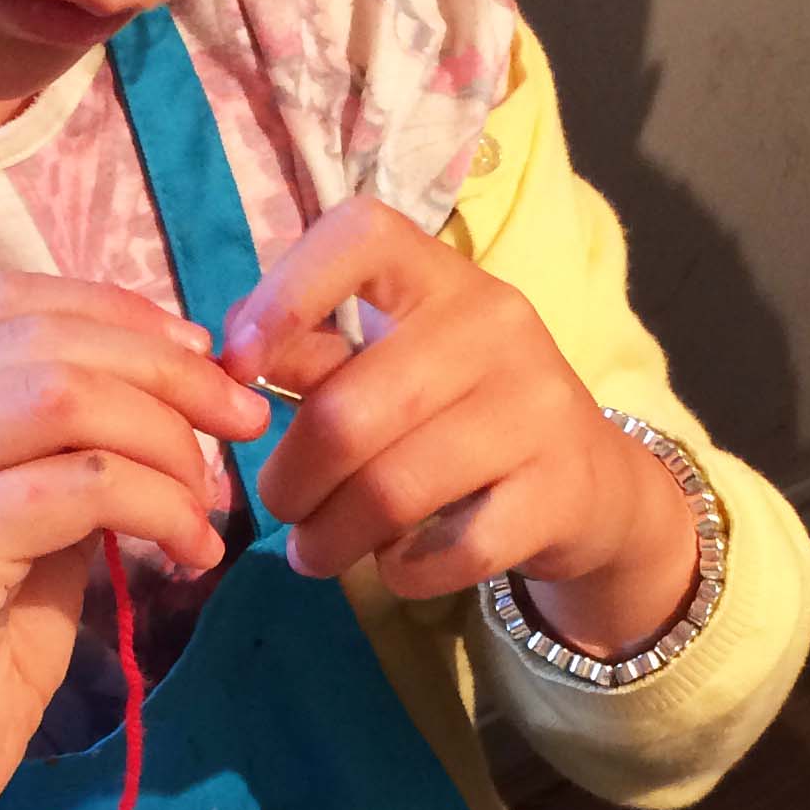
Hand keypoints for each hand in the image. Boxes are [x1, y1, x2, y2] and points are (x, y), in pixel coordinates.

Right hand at [0, 274, 268, 809]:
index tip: (202, 356)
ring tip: (213, 498)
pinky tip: (190, 551)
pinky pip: (74, 484)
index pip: (5, 303)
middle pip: (40, 340)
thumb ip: (61, 445)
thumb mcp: (19, 523)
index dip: (117, 313)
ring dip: (165, 438)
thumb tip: (174, 370)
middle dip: (166, 370)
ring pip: (60, 398)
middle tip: (242, 421)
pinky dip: (156, 505)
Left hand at [220, 201, 697, 656]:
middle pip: (349, 413)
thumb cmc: (459, 414)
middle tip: (281, 509)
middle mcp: (496, 325)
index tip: (239, 368)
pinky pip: (450, 551)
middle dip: (290, 481)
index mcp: (440, 278)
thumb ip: (311, 352)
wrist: (587, 484)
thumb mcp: (391, 364)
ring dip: (331, 538)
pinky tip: (395, 566)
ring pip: (393, 490)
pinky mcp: (559, 491)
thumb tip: (222, 357)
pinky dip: (403, 573)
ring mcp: (536, 407)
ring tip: (314, 553)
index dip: (285, 295)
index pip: (362, 236)